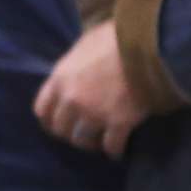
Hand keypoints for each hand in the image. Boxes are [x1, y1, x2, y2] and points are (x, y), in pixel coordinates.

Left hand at [34, 21, 148, 159]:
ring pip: (82, 140)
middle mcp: (71, 100)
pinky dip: (114, 151)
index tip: (56, 125)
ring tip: (98, 144)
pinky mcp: (119, 122)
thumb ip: (74, 64)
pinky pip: (112, 145)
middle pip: (61, 129)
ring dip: (90, 144)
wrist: (149, 46)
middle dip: (69, 133)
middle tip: (81, 135)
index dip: (49, 120)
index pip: (42, 110)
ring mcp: (94, 113)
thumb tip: (75, 70)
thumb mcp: (84, 45)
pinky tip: (117, 152)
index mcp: (60, 79)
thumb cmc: (117, 38)